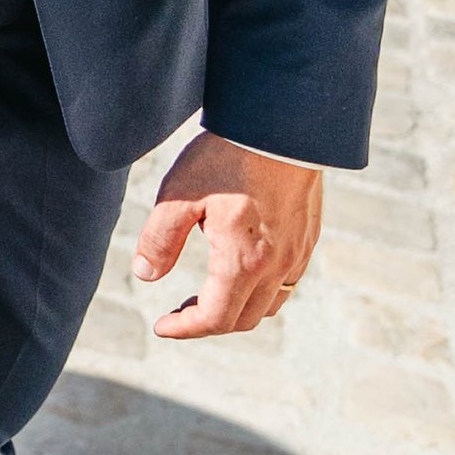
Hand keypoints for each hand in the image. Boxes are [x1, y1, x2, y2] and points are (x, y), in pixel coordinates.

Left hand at [131, 132, 323, 336]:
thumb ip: (159, 240)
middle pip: (244, 319)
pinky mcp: (308, 236)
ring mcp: (298, 252)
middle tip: (179, 312)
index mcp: (243, 263)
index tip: (161, 326)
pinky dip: (262, 291)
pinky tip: (242, 270)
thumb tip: (146, 275)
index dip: (185, 329)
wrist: (283, 125)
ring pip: (270, 304)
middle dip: (208, 323)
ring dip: (238, 310)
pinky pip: (288, 281)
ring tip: (208, 295)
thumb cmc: (228, 157)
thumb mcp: (179, 196)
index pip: (214, 319)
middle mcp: (277, 266)